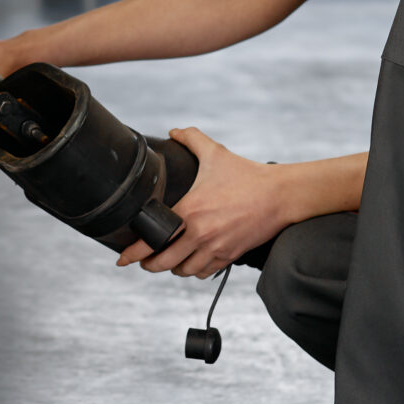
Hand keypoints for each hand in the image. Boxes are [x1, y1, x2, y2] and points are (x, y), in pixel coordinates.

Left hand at [118, 128, 297, 279]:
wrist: (280, 195)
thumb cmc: (248, 175)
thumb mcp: (216, 153)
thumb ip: (192, 139)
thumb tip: (174, 131)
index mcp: (190, 211)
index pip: (153, 238)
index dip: (133, 253)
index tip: (122, 259)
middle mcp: (200, 234)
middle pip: (163, 262)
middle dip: (148, 264)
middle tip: (143, 261)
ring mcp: (215, 247)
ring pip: (183, 271)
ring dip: (172, 268)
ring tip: (166, 261)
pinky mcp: (230, 255)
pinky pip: (204, 273)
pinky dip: (194, 271)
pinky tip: (191, 264)